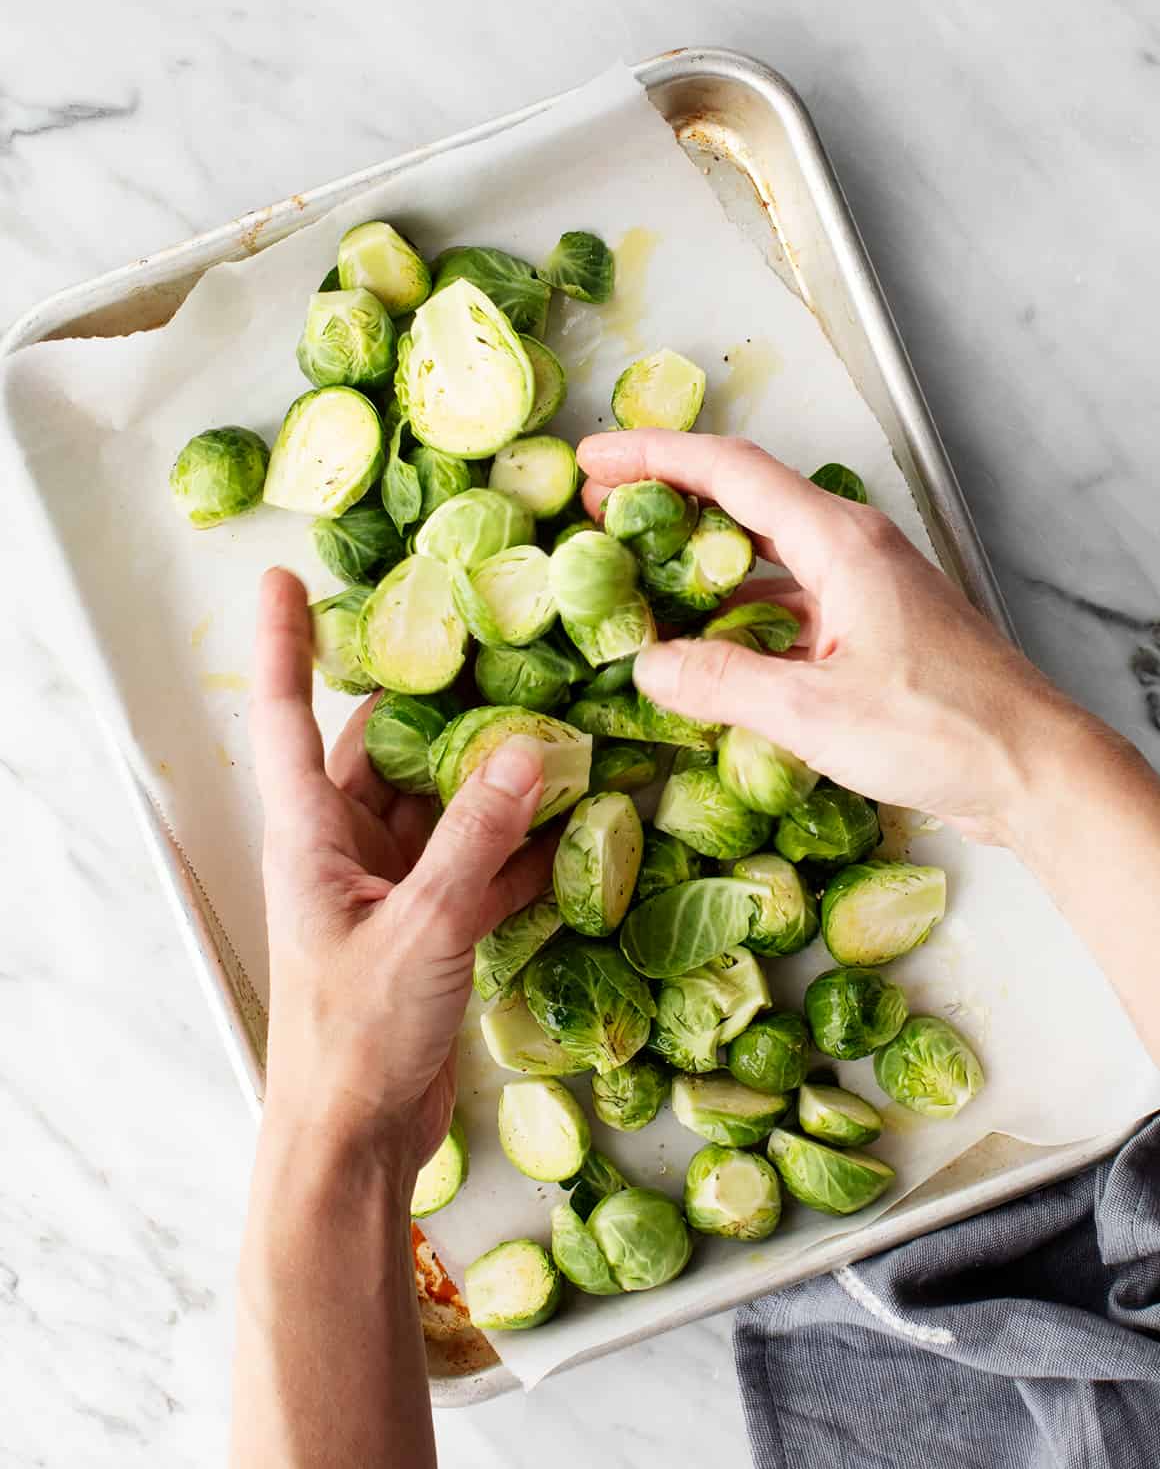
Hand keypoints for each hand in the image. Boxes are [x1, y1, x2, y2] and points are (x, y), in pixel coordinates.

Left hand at [250, 569, 549, 1172]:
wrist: (356, 1140)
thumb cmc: (356, 1037)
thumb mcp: (421, 927)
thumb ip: (474, 839)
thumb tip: (523, 750)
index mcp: (311, 836)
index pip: (287, 718)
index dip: (286, 645)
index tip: (286, 580)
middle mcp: (345, 850)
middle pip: (385, 750)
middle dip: (434, 704)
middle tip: (493, 645)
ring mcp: (390, 888)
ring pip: (444, 807)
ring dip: (494, 779)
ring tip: (559, 728)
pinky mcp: (430, 927)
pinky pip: (478, 865)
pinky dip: (520, 847)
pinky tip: (576, 826)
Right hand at [579, 430, 1092, 848]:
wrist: (1032, 770)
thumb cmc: (944, 729)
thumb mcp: (814, 711)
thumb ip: (722, 683)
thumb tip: (648, 663)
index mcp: (840, 543)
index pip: (730, 471)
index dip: (654, 457)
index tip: (594, 461)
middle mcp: (852, 551)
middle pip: (743, 503)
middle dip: (667, 504)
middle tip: (600, 518)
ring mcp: (864, 591)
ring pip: (764, 559)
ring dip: (700, 567)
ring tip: (637, 585)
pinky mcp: (870, 633)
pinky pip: (788, 606)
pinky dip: (737, 617)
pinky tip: (705, 650)